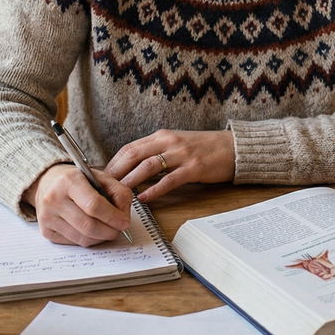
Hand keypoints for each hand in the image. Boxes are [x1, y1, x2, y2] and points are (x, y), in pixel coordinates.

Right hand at [23, 163, 134, 246]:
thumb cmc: (79, 180)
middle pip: (88, 226)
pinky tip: (92, 231)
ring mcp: (47, 216)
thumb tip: (123, 219)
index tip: (125, 222)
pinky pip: (74, 243)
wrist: (49, 182)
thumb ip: (119, 193)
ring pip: (82, 238)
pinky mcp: (46, 230)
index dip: (113, 217)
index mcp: (69, 181)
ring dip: (100, 238)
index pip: (94, 205)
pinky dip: (88, 240)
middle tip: (118, 230)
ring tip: (107, 230)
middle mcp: (54, 199)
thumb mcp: (101, 177)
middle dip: (109, 231)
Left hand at [106, 129, 235, 201]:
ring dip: (131, 181)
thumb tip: (133, 170)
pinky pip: (169, 180)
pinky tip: (144, 199)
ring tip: (118, 195)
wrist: (233, 148)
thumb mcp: (176, 144)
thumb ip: (156, 153)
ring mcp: (182, 154)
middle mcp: (169, 141)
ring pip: (148, 166)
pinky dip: (154, 190)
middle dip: (116, 172)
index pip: (130, 147)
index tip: (101, 177)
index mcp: (162, 135)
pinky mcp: (194, 167)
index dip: (113, 163)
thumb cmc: (204, 149)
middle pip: (134, 154)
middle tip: (103, 188)